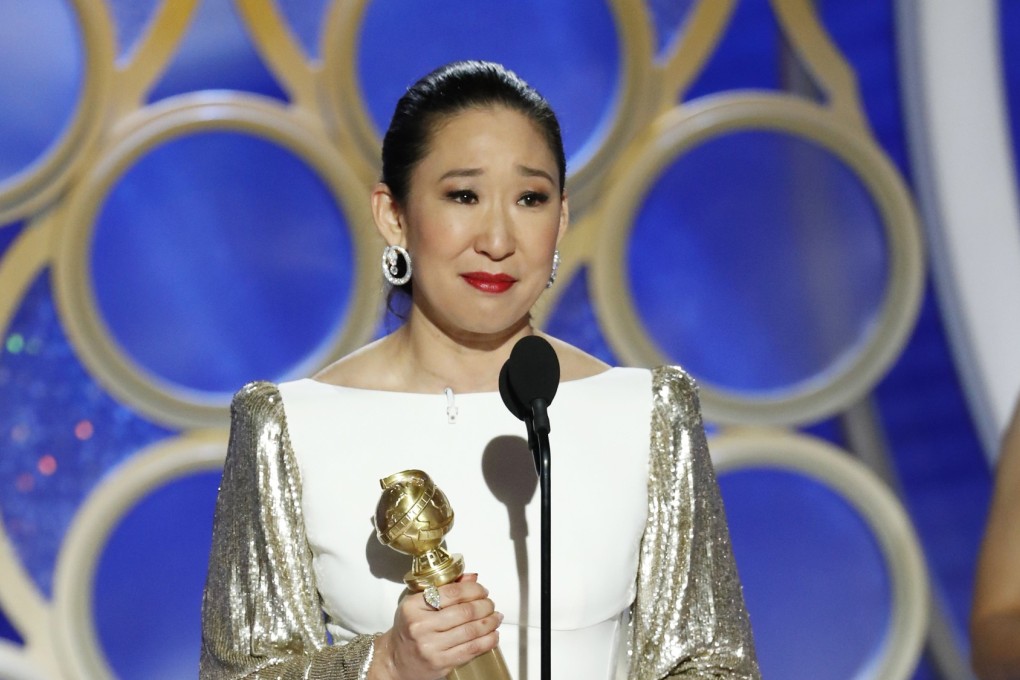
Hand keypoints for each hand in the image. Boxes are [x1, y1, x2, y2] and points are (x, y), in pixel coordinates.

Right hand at [369, 574, 502, 679]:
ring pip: (471, 631)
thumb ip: (445, 588)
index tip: (482, 590)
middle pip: (465, 612)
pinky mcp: (441, 663)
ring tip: (496, 617)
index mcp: (413, 606)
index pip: (452, 592)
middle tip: (490, 604)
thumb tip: (473, 578)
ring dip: (489, 623)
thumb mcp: (418, 603)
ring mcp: (431, 647)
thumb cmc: (409, 628)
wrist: (397, 661)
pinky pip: (471, 650)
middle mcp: (420, 626)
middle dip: (485, 606)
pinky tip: (493, 635)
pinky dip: (487, 641)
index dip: (473, 590)